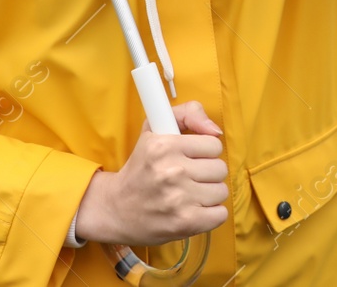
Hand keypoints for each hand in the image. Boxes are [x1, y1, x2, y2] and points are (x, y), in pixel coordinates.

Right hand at [72, 101, 228, 246]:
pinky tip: (194, 211)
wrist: (115, 209)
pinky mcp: (185, 223)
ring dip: (209, 194)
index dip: (205, 152)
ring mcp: (179, 199)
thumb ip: (188, 114)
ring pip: (221, 191)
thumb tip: (215, 130)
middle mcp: (172, 171)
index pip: (214, 144)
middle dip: (208, 173)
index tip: (192, 158)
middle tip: (190, 178)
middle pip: (220, 169)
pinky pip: (220, 214)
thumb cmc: (140, 167)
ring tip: (190, 195)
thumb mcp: (154, 129)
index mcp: (163, 146)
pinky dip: (211, 215)